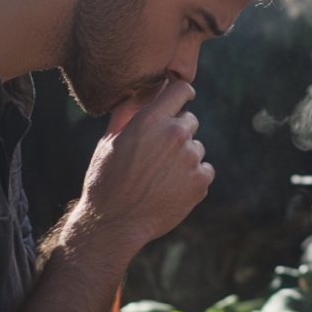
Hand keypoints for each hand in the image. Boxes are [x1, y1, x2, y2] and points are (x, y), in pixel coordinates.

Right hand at [67, 81, 212, 249]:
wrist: (115, 222)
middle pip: (190, 120)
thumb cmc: (107, 179)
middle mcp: (175, 134)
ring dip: (184, 157)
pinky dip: (193, 178)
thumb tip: (145, 89)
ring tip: (160, 176)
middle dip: (177, 132)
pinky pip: (205, 170)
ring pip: (196, 147)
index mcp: (151, 119)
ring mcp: (190, 158)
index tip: (178, 103)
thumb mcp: (110, 139)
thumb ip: (130, 110)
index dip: (180, 95)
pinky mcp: (201, 181)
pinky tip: (171, 188)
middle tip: (156, 155)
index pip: (181, 88)